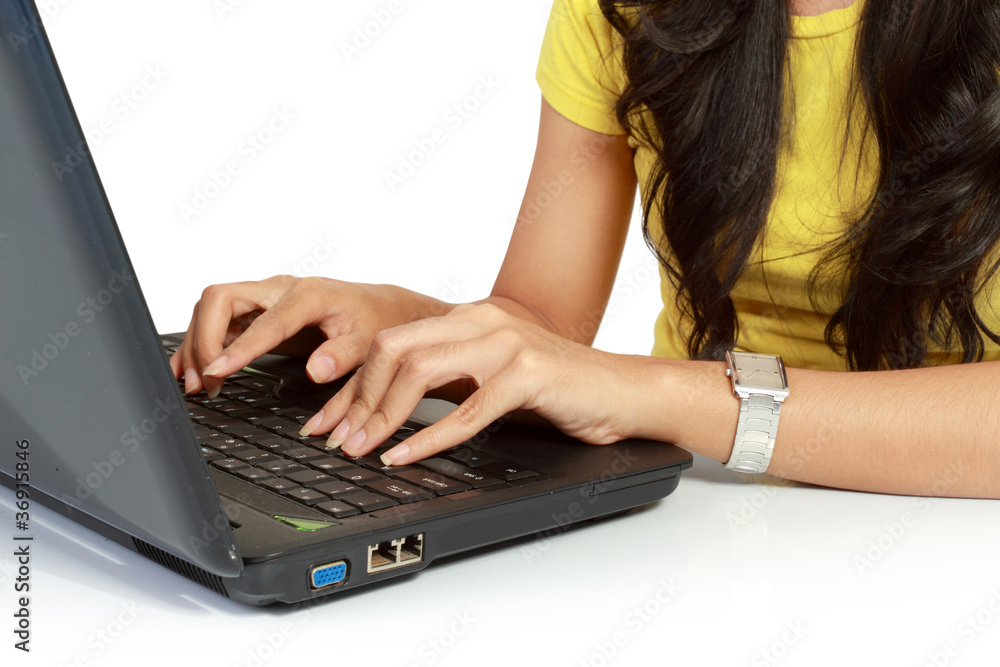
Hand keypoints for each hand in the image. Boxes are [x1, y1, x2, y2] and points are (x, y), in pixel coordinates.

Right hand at [169, 275, 431, 396]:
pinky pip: (219, 320)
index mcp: (308, 295)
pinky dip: (202, 343)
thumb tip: (317, 370)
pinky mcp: (259, 311)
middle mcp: (280, 290)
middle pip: (220, 299)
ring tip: (197, 384)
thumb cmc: (374, 322)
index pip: (263, 320)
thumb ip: (343, 355)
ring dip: (197, 343)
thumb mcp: (368, 342)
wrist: (380, 307)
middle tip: (204, 380)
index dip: (238, 347)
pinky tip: (193, 368)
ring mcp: (266, 298)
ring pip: (213, 308)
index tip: (217, 371)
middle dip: (203, 338)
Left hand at [299, 303, 642, 464]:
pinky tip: (404, 456)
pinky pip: (466, 410)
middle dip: (357, 397)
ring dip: (383, 417)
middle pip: (395, 349)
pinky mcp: (529, 374)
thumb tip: (392, 406)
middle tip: (337, 438)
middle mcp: (484, 320)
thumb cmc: (561, 390)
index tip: (331, 419)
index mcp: (471, 317)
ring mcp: (507, 343)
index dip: (355, 383)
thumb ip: (451, 376)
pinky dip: (428, 438)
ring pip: (421, 372)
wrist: (624, 391)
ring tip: (363, 449)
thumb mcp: (494, 375)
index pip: (393, 341)